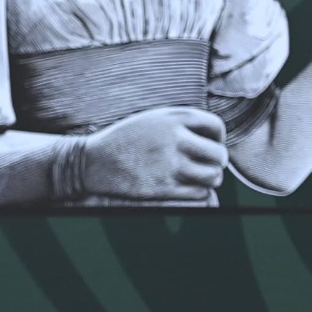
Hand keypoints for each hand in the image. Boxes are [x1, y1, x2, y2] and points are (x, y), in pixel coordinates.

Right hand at [80, 105, 227, 198]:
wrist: (93, 161)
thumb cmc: (125, 139)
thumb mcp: (153, 119)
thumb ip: (182, 122)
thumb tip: (213, 136)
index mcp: (174, 118)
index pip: (216, 126)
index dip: (218, 137)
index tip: (210, 144)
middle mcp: (175, 139)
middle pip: (219, 155)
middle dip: (217, 161)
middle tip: (208, 164)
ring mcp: (169, 165)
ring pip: (212, 176)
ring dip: (210, 178)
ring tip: (199, 177)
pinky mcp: (163, 187)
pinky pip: (198, 193)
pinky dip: (199, 192)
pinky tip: (188, 187)